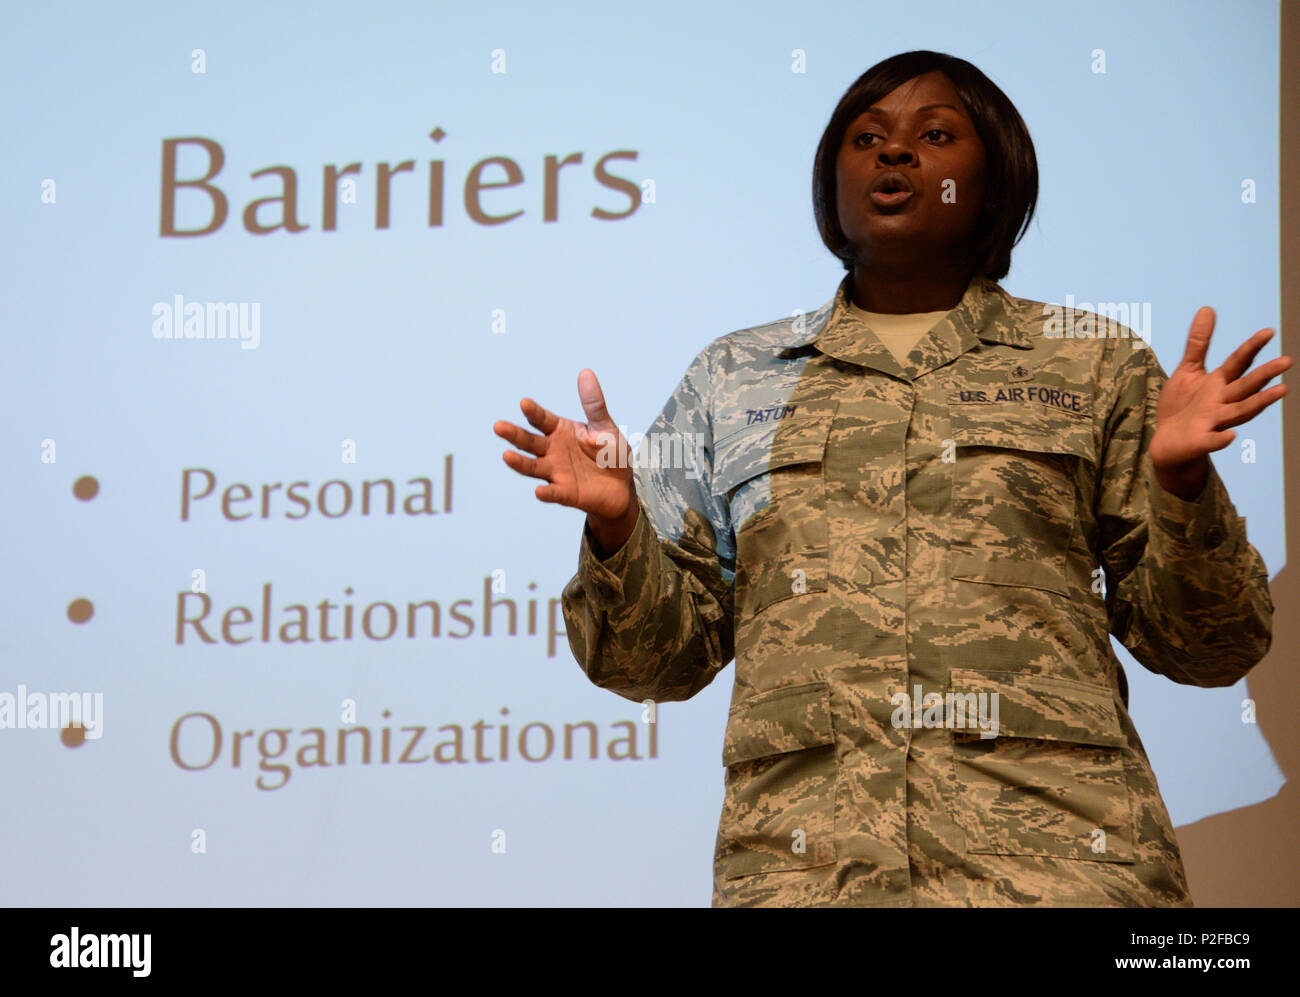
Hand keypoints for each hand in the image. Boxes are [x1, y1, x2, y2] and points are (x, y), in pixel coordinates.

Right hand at [493, 369, 638, 554]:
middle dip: (514, 435)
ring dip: (520, 463)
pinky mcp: (565, 493)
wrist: (622, 486)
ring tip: (507, 456)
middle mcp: (552, 451)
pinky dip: (546, 492)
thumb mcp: (604, 426)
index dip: (533, 412)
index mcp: (560, 431)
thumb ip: (594, 404)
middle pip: (530, 442)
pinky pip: (553, 493)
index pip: (542, 419)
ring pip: (533, 467)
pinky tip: (539, 491)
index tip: (524, 403)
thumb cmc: (610, 453)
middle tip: (498, 426)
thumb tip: (586, 372)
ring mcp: (556, 472)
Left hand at [1149, 307, 1291, 499]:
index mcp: (1220, 383)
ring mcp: (1214, 422)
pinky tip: (1231, 437)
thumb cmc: (1181, 405)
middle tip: (1287, 361)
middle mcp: (1222, 401)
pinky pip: (1212, 441)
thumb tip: (1207, 308)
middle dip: (1265, 374)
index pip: (1239, 362)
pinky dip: (1221, 439)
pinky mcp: (1200, 442)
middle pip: (1246, 386)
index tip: (1269, 331)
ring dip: (1259, 402)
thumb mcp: (1188, 370)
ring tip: (1281, 391)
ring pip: (1240, 412)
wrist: (1167, 442)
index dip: (1252, 347)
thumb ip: (1198, 343)